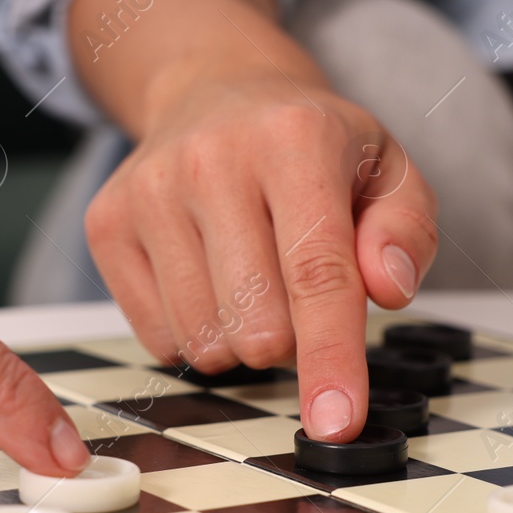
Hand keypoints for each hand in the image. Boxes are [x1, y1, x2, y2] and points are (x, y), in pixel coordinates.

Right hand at [85, 71, 437, 442]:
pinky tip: (207, 279)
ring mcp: (148, 192)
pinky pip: (158, 339)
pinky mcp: (106, 224)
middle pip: (258, 325)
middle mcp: (211, 159)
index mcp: (294, 139)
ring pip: (205, 342)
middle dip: (291, 340)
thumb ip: (407, 231)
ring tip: (251, 278)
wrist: (213, 90)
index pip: (317, 274)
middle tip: (297, 293)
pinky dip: (195, 333)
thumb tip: (386, 289)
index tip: (337, 423)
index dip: (331, 358)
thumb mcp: (386, 169)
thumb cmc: (310, 144)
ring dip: (241, 339)